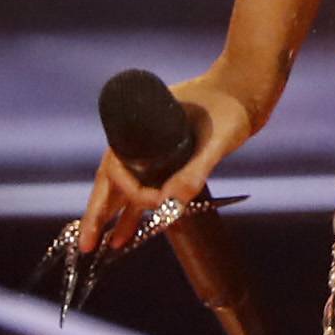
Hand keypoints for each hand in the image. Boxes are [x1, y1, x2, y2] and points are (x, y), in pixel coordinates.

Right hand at [76, 64, 267, 257]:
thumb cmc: (232, 106)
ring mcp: (157, 148)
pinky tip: (138, 226)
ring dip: (117, 214)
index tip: (155, 202)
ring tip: (107, 245)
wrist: (249, 88)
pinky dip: (142, 204)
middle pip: (112, 179)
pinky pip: (148, 184)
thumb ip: (196, 169)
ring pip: (128, 184)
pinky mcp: (173, 156)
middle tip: (85, 246)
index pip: (118, 168)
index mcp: (142, 128)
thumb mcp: (217, 139)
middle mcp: (143, 139)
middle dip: (98, 213)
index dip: (128, 193)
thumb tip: (171, 202)